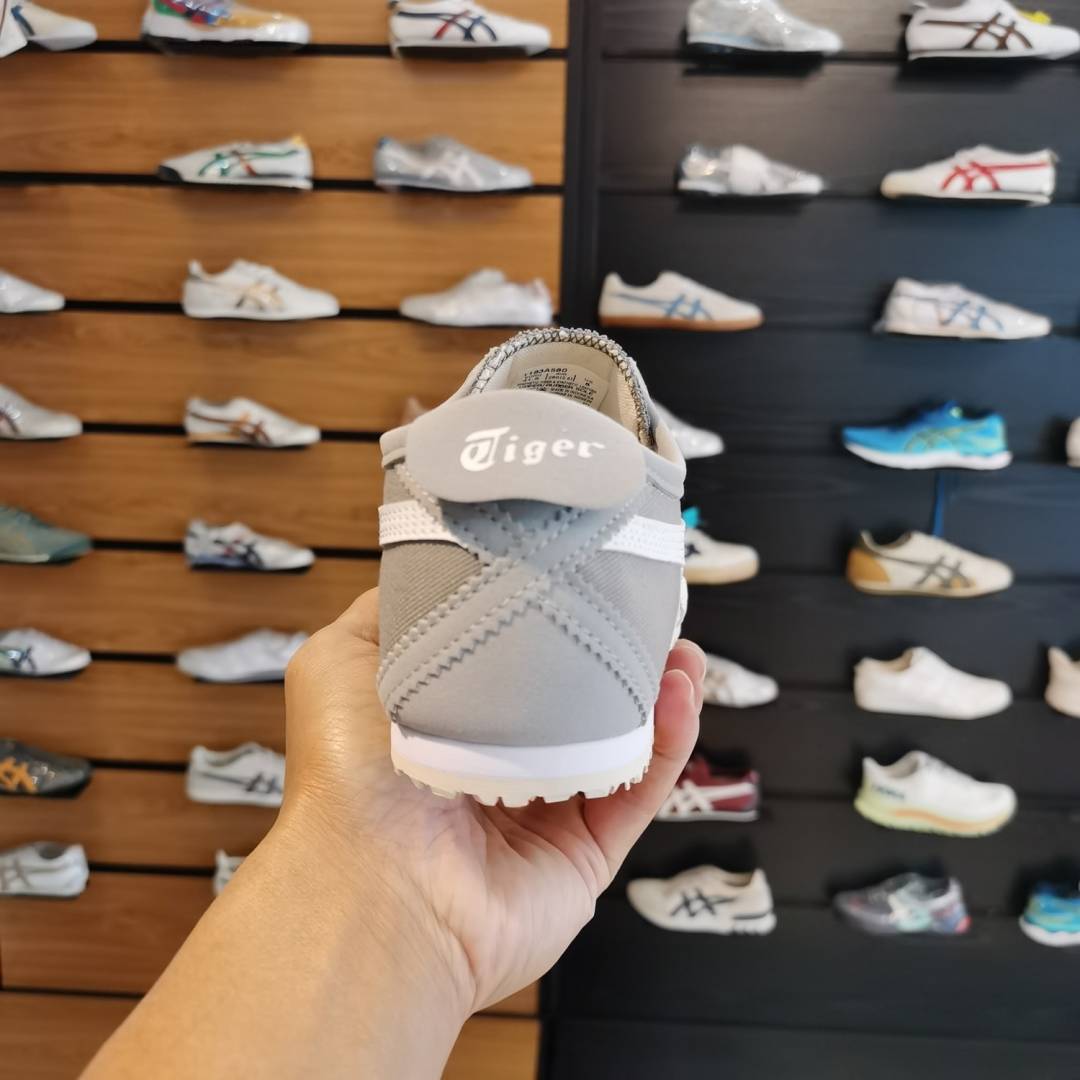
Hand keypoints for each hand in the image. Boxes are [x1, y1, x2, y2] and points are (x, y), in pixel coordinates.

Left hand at [282, 588, 704, 1016]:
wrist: (371, 883)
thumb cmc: (345, 768)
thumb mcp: (341, 658)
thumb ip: (392, 612)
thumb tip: (437, 570)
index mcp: (446, 728)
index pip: (514, 668)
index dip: (552, 621)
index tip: (584, 577)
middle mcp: (497, 771)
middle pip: (576, 704)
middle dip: (614, 655)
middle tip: (646, 608)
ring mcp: (546, 816)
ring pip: (620, 744)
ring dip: (657, 692)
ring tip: (681, 645)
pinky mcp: (585, 856)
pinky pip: (639, 790)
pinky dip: (669, 740)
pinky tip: (682, 689)